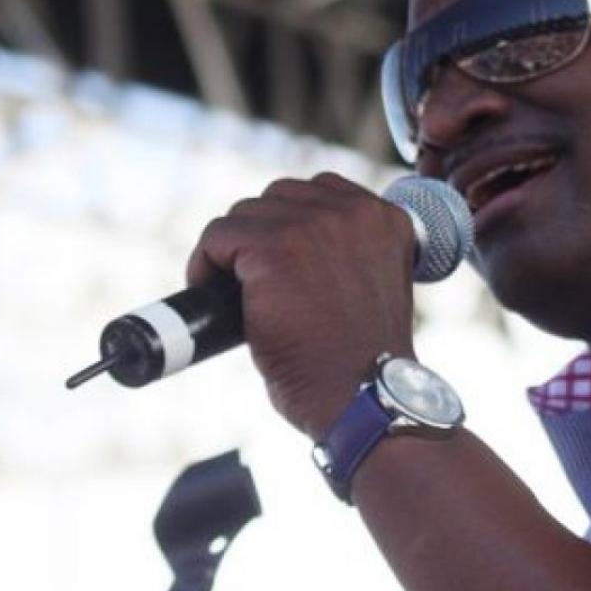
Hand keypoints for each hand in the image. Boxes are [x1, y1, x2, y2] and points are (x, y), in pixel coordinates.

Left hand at [185, 173, 417, 440]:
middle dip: (260, 236)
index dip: (290, 225)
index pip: (320, 191)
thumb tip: (291, 241)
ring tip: (231, 292)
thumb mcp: (372, 284)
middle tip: (252, 282)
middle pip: (278, 197)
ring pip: (244, 215)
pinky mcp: (272, 250)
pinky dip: (205, 265)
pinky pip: (218, 236)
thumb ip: (349, 250)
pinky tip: (211, 292)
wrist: (364, 399)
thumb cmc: (363, 360)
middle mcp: (354, 213)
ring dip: (231, 252)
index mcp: (385, 219)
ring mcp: (312, 227)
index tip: (280, 262)